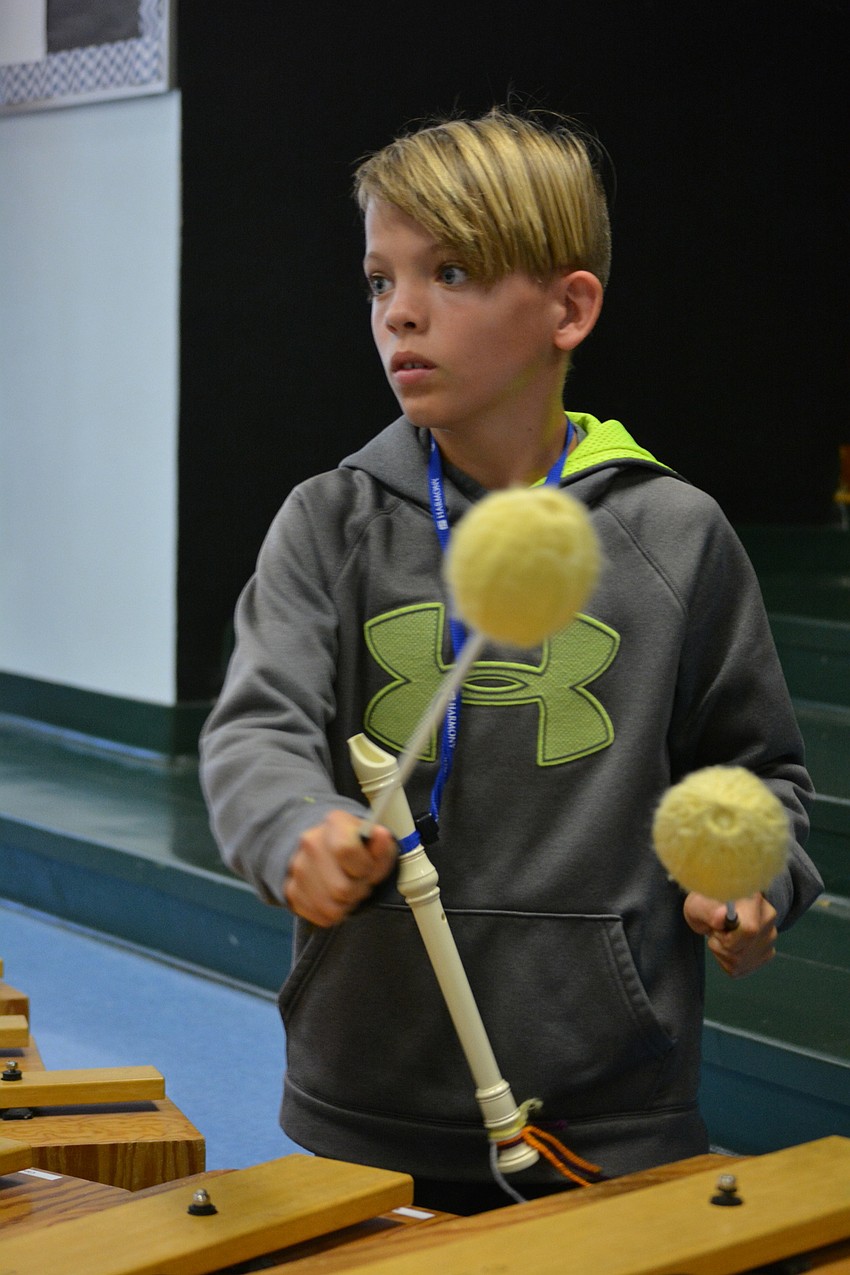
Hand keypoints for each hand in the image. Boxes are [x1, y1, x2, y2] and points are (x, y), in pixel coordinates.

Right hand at [284, 810, 397, 926]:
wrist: (332, 851)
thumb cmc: (360, 849)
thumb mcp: (378, 844)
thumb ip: (382, 845)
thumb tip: (381, 835)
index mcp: (335, 823)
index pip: (346, 850)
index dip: (364, 867)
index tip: (368, 868)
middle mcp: (310, 842)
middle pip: (340, 888)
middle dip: (358, 891)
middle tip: (360, 881)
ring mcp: (297, 867)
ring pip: (331, 908)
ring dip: (346, 904)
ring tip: (349, 889)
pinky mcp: (291, 889)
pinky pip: (320, 917)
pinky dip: (334, 913)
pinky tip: (336, 897)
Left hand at [683, 891, 777, 977]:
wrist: (713, 911)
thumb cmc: (706, 903)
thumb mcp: (698, 903)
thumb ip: (708, 910)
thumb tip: (720, 918)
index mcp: (755, 899)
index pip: (749, 930)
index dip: (727, 936)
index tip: (717, 926)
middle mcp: (768, 919)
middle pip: (741, 950)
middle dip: (721, 944)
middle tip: (716, 929)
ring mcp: (770, 938)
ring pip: (738, 962)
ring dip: (721, 951)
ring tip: (721, 934)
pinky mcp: (765, 955)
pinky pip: (738, 969)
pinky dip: (725, 960)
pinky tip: (727, 944)